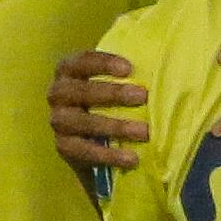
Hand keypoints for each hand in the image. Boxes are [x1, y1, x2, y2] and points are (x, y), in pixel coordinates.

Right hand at [49, 46, 149, 170]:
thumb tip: (163, 63)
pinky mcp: (63, 146)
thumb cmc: (108, 100)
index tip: (129, 68)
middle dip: (113, 94)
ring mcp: (58, 121)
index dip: (103, 63)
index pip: (81, 61)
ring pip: (84, 122)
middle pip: (82, 91)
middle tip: (142, 96)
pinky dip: (109, 155)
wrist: (92, 140)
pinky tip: (131, 158)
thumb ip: (127, 74)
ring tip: (143, 132)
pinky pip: (85, 151)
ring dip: (115, 126)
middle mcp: (57, 94)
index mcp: (68, 71)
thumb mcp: (112, 82)